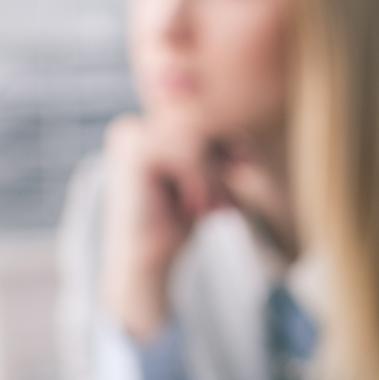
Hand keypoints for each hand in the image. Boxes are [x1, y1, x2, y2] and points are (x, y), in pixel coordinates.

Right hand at [98, 114, 227, 340]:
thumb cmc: (177, 220)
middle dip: (222, 161)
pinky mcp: (136, 153)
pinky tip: (194, 207)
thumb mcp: (203, 179)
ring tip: (210, 207)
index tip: (246, 161)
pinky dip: (202, 182)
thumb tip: (246, 132)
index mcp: (147, 129)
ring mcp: (131, 136)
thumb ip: (216, 153)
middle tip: (226, 198)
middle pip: (201, 126)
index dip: (228, 140)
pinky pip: (190, 155)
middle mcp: (134, 127)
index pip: (200, 119)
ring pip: (199, 140)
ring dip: (213, 178)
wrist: (147, 259)